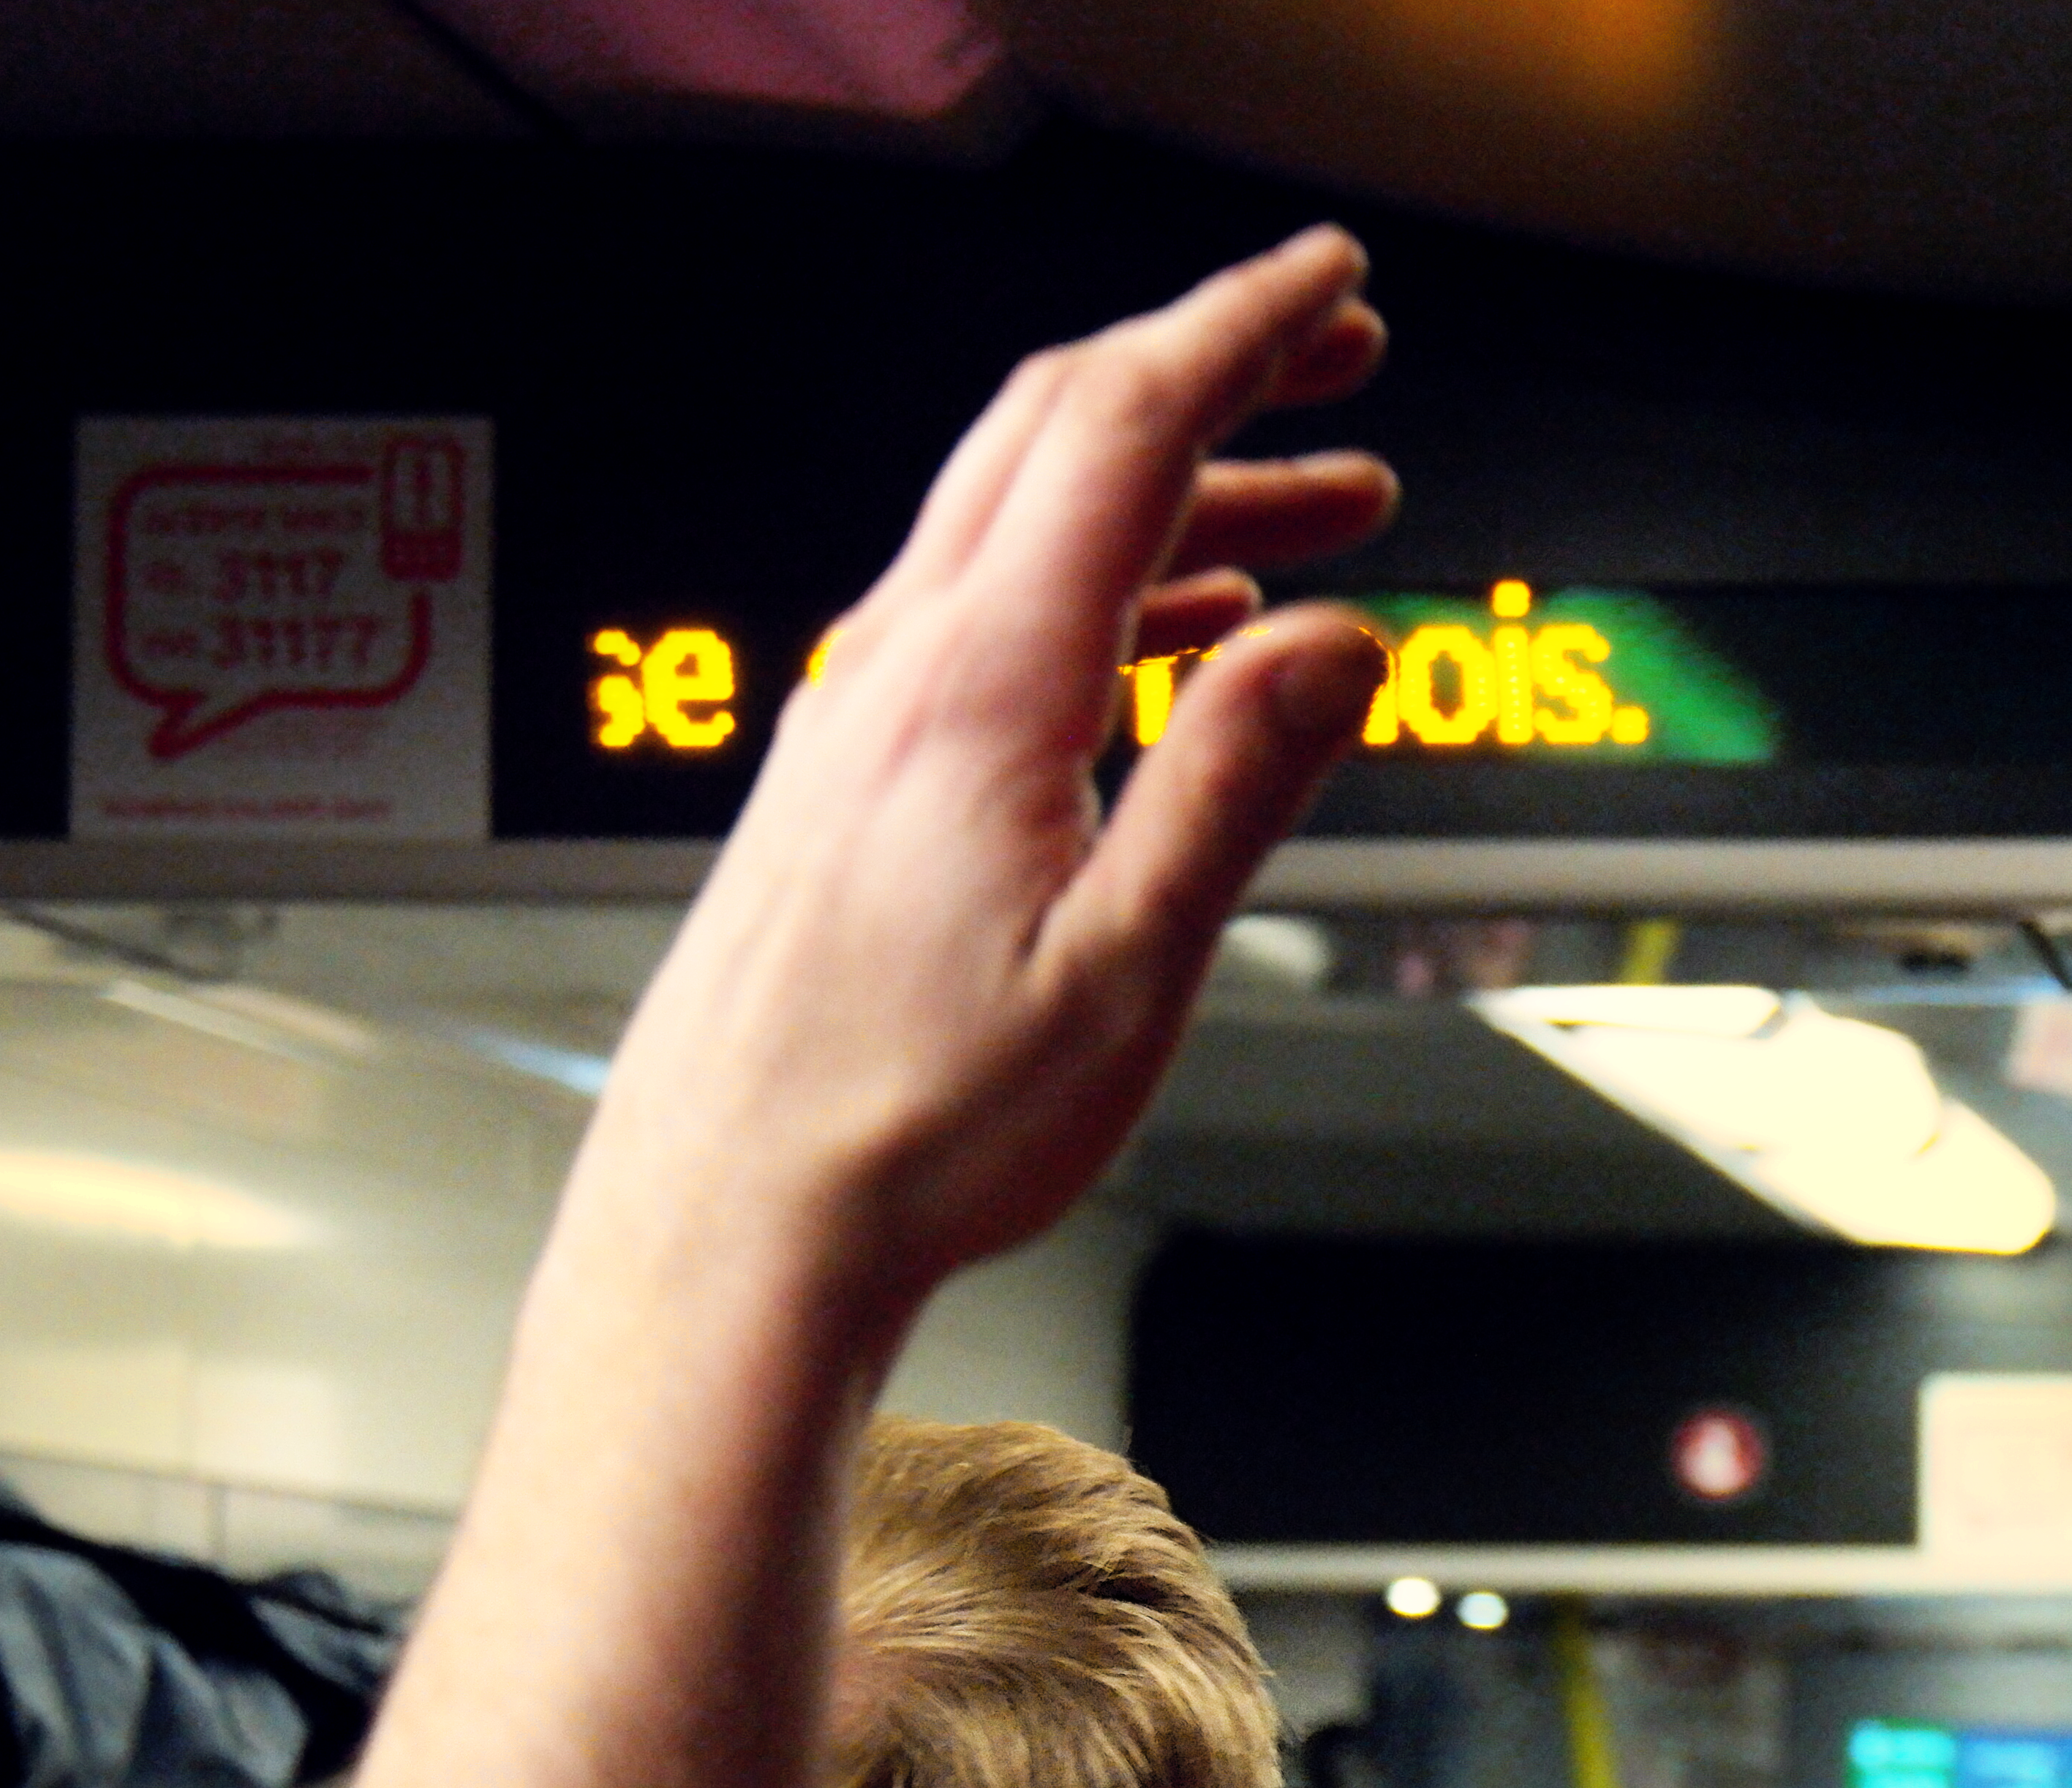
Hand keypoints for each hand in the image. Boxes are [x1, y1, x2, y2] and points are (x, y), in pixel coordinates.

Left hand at [583, 228, 1399, 1317]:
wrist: (733, 1217)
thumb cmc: (906, 1129)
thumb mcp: (1123, 972)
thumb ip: (1234, 786)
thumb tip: (1338, 644)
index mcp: (978, 690)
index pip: (1123, 431)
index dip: (1242, 332)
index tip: (1332, 286)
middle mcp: (901, 669)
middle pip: (1062, 435)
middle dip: (1213, 368)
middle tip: (1338, 351)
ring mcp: (863, 712)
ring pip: (1030, 523)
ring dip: (1182, 491)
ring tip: (1317, 514)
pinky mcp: (852, 771)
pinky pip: (991, 611)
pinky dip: (1112, 580)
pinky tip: (1183, 632)